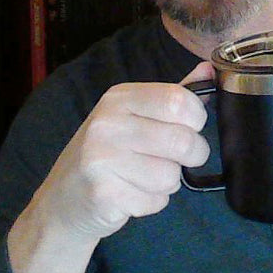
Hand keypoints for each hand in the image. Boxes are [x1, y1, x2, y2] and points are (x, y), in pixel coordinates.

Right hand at [29, 61, 212, 240]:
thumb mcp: (136, 114)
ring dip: (169, 182)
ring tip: (145, 176)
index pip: (179, 100)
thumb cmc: (108, 151)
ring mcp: (102, 159)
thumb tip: (210, 69)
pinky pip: (156, 201)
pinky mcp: (103, 194)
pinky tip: (131, 193)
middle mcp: (108, 123)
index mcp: (120, 98)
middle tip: (178, 158)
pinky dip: (153, 202)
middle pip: (182, 140)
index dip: (197, 118)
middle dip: (192, 155)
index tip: (191, 126)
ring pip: (172, 175)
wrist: (62, 199)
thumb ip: (174, 94)